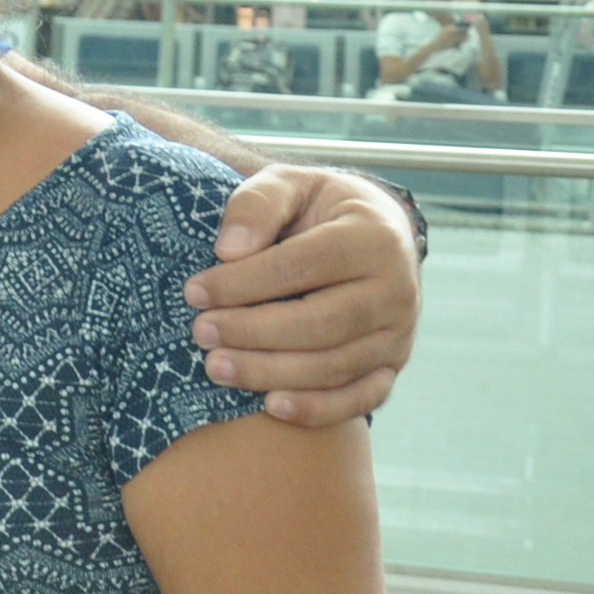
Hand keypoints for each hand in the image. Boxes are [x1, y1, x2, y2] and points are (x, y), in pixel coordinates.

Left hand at [184, 168, 420, 426]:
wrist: (371, 234)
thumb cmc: (316, 209)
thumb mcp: (289, 184)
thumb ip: (259, 204)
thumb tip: (229, 250)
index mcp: (375, 238)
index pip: (305, 265)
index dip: (245, 283)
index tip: (194, 292)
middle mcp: (397, 289)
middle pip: (322, 323)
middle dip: (253, 332)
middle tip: (199, 332)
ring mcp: (399, 333)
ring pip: (335, 365)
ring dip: (271, 372)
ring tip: (215, 367)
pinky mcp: (391, 365)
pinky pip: (361, 397)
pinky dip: (318, 409)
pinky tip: (271, 406)